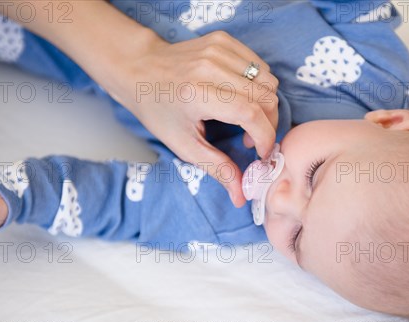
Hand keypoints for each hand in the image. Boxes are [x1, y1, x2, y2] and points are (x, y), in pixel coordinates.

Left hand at [102, 31, 279, 206]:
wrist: (139, 69)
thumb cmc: (158, 109)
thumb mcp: (183, 145)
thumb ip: (217, 168)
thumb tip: (241, 196)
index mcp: (198, 93)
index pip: (250, 114)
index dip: (265, 137)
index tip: (261, 153)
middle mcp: (210, 67)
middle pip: (266, 96)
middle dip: (268, 123)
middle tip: (252, 139)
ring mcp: (218, 49)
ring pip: (268, 79)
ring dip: (266, 104)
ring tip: (246, 118)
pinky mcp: (224, 39)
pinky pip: (260, 65)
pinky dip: (259, 85)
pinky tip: (242, 97)